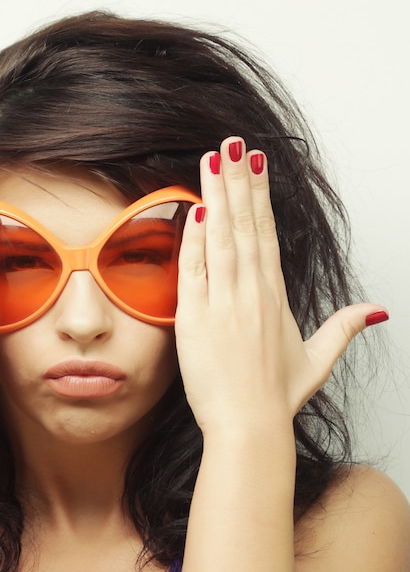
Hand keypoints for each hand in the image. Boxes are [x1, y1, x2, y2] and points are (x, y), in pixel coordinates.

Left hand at [175, 136, 385, 433]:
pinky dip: (194, 239)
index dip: (260, 196)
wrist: (248, 427)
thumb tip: (377, 309)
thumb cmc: (276, 396)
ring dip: (217, 196)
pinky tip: (195, 209)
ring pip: (221, 239)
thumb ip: (344, 328)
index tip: (255, 165)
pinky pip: (194, 270)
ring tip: (213, 161)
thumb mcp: (318, 360)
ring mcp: (223, 303)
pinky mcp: (196, 319)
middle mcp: (251, 292)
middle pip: (245, 225)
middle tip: (231, 144)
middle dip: (237, 181)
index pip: (266, 234)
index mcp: (275, 296)